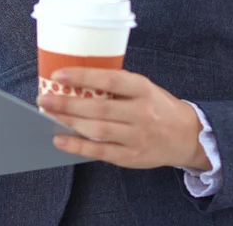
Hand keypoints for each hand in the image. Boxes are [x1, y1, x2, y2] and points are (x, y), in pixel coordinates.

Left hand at [38, 68, 211, 171]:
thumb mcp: (142, 87)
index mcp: (143, 88)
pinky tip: (60, 140)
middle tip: (45, 98)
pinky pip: (101, 152)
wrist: (188, 135)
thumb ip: (115, 85)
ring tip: (49, 115)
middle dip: (67, 103)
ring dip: (69, 122)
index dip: (82, 77)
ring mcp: (137, 137)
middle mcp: (141, 112)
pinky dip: (77, 146)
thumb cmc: (157, 105)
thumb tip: (75, 80)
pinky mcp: (132, 157)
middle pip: (99, 108)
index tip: (59, 75)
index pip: (109, 80)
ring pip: (98, 130)